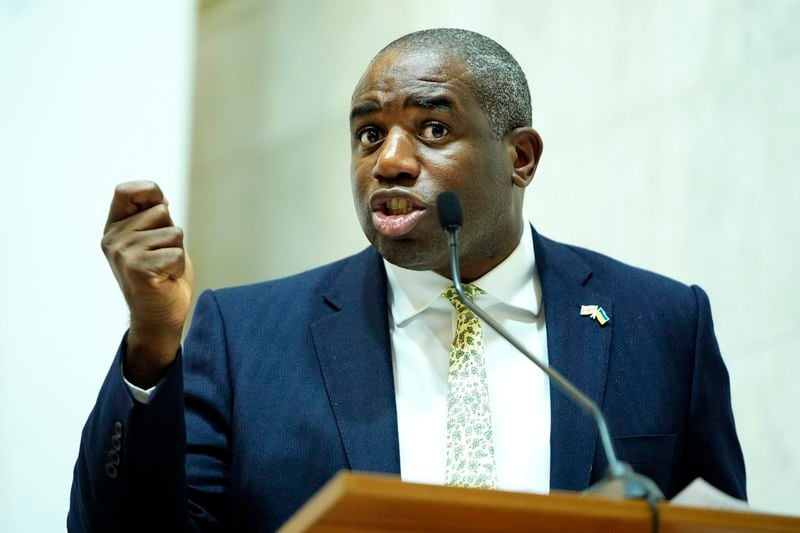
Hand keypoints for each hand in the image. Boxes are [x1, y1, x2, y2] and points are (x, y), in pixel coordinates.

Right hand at [101, 181, 193, 386]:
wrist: (160, 317)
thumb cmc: (162, 275)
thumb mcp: (156, 239)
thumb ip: (154, 217)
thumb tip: (159, 197)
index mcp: (114, 228)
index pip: (126, 191)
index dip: (150, 192)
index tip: (161, 209)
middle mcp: (113, 239)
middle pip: (161, 211)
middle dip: (172, 234)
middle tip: (161, 258)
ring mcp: (123, 254)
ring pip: (173, 233)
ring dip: (177, 252)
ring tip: (163, 269)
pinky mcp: (138, 268)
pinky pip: (177, 253)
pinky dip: (178, 267)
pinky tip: (165, 280)